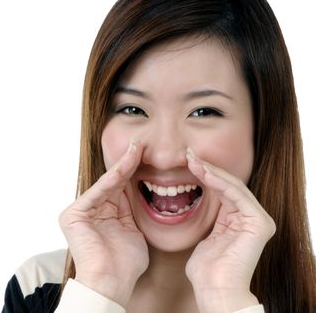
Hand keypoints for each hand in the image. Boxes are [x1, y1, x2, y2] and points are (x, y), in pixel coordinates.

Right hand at [59, 138, 148, 306]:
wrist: (112, 283)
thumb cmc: (125, 263)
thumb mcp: (133, 231)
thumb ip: (131, 213)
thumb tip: (138, 194)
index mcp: (105, 214)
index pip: (120, 188)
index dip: (133, 171)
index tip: (146, 155)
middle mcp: (92, 210)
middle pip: (113, 182)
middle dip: (128, 163)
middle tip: (141, 145)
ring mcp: (82, 211)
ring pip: (107, 183)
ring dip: (123, 165)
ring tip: (137, 149)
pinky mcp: (74, 214)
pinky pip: (98, 191)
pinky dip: (113, 177)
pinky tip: (127, 163)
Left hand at [185, 148, 275, 312]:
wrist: (214, 290)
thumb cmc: (207, 268)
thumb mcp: (206, 236)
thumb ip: (210, 219)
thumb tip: (197, 203)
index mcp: (238, 219)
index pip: (222, 189)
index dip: (206, 174)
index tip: (188, 162)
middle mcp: (249, 217)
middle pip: (228, 184)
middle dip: (207, 168)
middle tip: (189, 155)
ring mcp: (256, 219)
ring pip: (233, 186)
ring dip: (211, 171)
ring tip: (193, 161)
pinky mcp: (258, 222)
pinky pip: (237, 195)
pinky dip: (220, 182)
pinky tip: (204, 173)